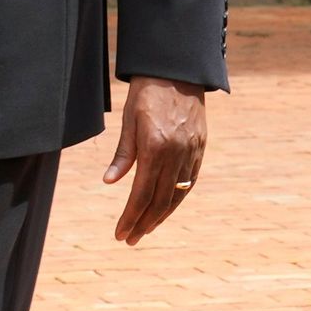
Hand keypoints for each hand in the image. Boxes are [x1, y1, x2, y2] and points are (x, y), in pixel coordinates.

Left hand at [106, 76, 207, 244]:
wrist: (178, 70)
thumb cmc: (147, 93)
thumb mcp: (129, 120)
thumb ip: (122, 154)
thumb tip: (109, 182)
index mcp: (156, 146)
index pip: (142, 193)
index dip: (131, 217)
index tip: (120, 233)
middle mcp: (177, 153)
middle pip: (161, 200)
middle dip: (144, 223)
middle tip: (130, 239)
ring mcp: (192, 152)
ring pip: (178, 194)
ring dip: (162, 216)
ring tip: (146, 229)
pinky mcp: (200, 148)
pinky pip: (189, 181)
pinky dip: (177, 198)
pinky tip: (166, 208)